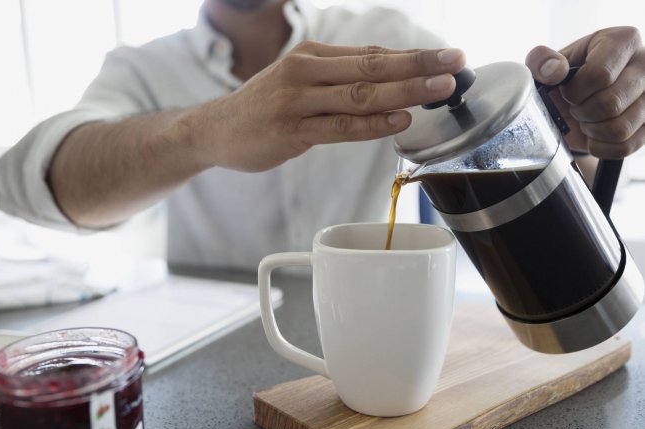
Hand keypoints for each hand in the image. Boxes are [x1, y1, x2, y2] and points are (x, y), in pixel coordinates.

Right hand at [183, 41, 464, 171]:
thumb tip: (390, 76)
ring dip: (404, 91)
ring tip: (440, 89)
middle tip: (456, 64)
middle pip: (372, 68)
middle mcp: (305, 72)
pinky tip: (400, 121)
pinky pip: (340, 127)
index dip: (413, 56)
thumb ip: (339, 79)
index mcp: (312, 57)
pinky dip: (373, 125)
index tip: (448, 56)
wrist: (216, 130)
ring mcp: (297, 101)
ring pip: (360, 95)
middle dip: (418, 65)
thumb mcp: (299, 80)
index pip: (371, 54)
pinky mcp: (291, 131)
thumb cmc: (264, 107)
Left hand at [526, 26, 644, 158]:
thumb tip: (553, 71)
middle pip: (611, 104)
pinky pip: (625, 147)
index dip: (575, 92)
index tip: (567, 92)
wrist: (582, 99)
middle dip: (582, 112)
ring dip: (592, 130)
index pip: (600, 74)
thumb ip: (541, 61)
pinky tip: (594, 134)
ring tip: (586, 119)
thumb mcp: (549, 63)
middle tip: (575, 107)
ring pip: (620, 129)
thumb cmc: (567, 76)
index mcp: (623, 41)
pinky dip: (601, 147)